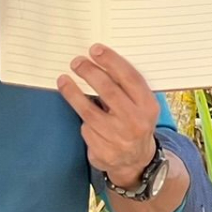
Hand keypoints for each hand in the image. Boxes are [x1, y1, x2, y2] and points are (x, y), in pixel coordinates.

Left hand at [56, 45, 160, 183]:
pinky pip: (86, 130)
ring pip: (89, 112)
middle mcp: (135, 122)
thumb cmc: (135, 123)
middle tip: (76, 62)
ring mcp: (119, 139)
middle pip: (108, 91)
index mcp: (148, 106)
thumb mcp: (140, 106)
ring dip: (73, 93)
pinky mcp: (104, 152)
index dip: (111, 62)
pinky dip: (82, 121)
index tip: (95, 50)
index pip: (130, 78)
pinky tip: (82, 116)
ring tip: (63, 80)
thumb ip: (127, 88)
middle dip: (90, 73)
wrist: (136, 161)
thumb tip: (99, 60)